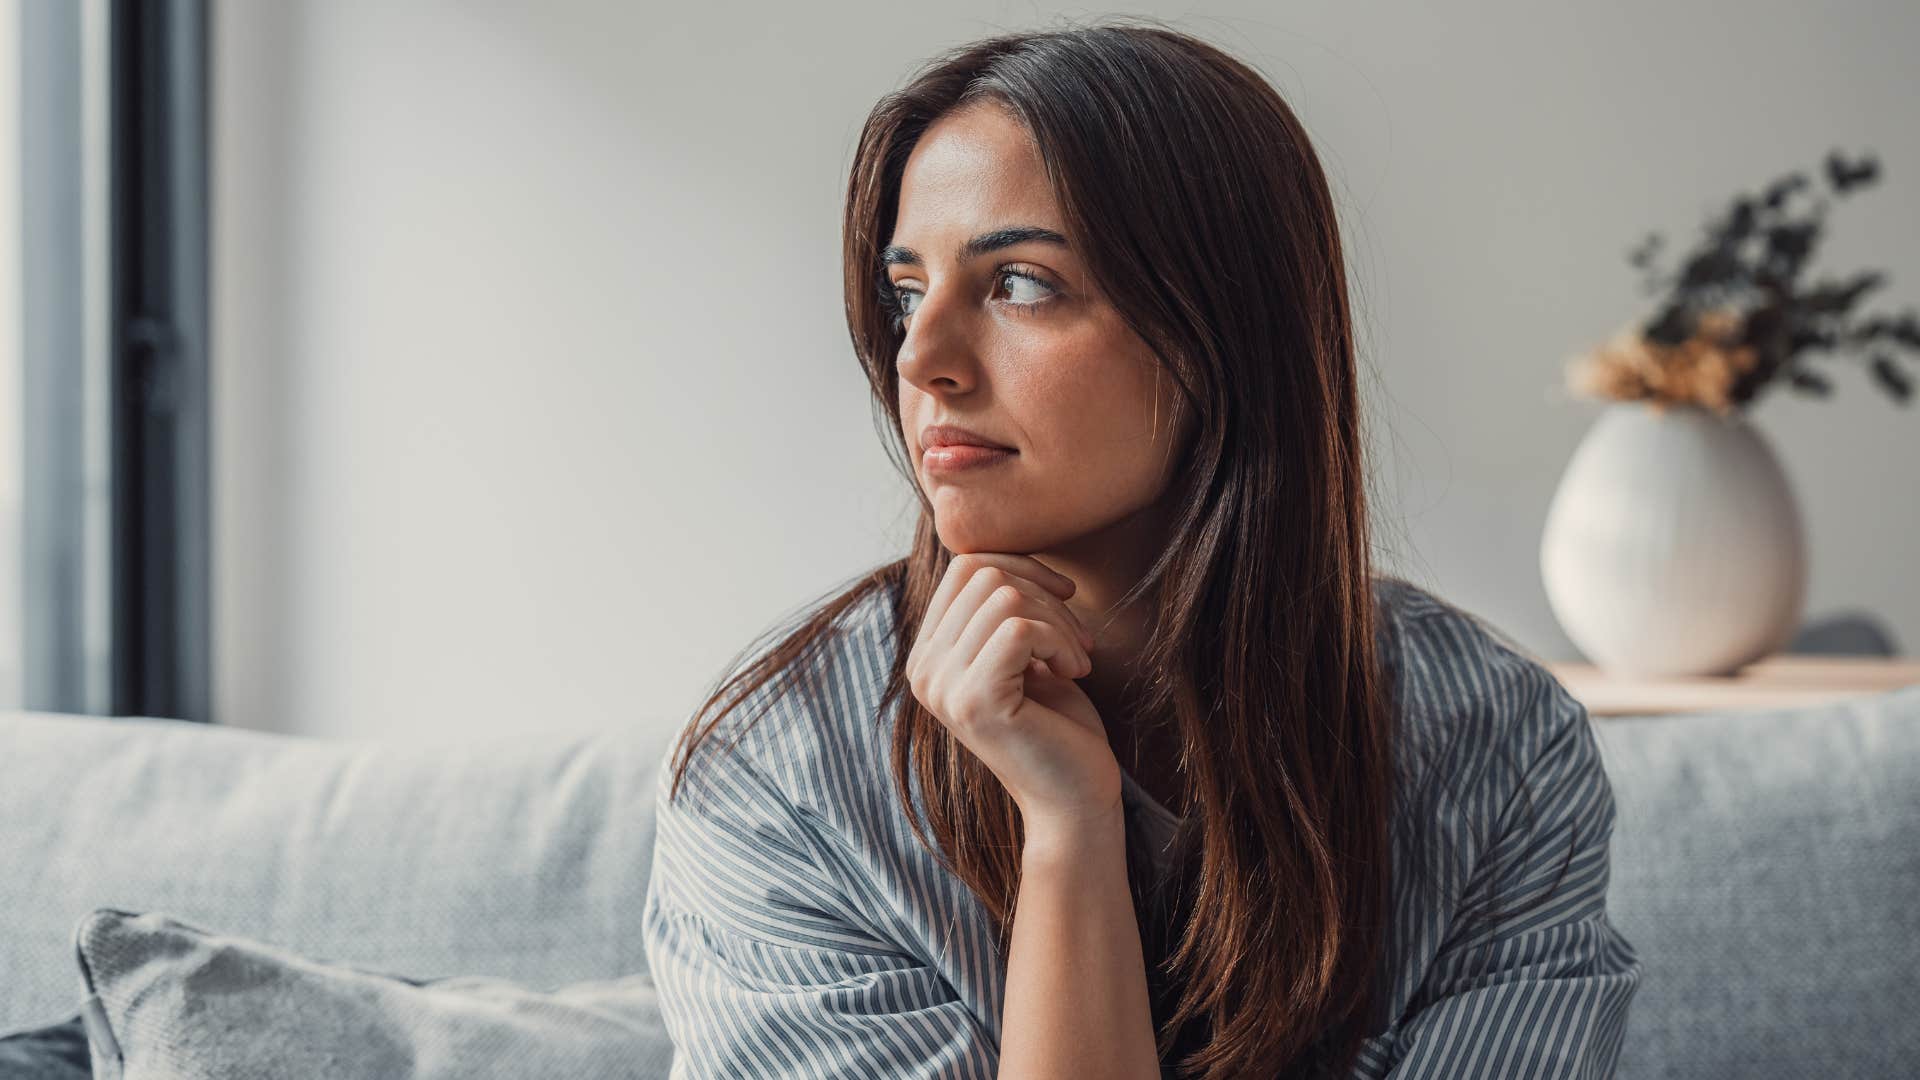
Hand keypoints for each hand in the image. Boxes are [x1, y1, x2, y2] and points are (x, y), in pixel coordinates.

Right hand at [904, 553, 1121, 832]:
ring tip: (1076, 661)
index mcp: (929, 655)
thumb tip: (1002, 550)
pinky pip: (1019, 629)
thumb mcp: (1024, 654)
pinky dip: (1060, 642)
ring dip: (1059, 623)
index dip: (1024, 567)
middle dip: (1045, 596)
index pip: (965, 566)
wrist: (1076, 799)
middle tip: (1076, 641)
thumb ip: (1002, 608)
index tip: (1064, 599)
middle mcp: (923, 671)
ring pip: (1005, 597)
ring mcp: (942, 687)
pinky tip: (1074, 673)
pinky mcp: (974, 702)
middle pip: (983, 573)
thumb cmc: (1059, 725)